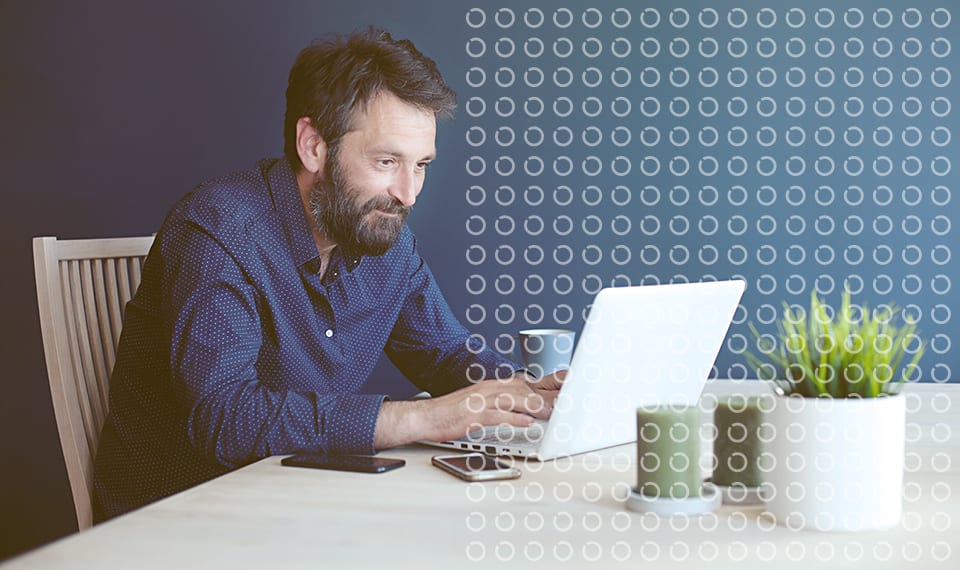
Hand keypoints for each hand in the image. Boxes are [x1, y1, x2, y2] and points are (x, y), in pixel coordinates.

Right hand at [373, 372, 561, 448]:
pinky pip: (497, 415)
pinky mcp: (473, 414)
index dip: (549, 382)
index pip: (527, 382)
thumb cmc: (452, 413)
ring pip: (515, 400)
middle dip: (548, 394)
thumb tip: (527, 413)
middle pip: (525, 389)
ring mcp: (481, 401)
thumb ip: (505, 407)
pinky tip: (527, 423)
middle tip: (569, 400)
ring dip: (535, 406)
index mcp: (493, 386)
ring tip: (554, 412)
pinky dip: (514, 419)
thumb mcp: (482, 405)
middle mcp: (490, 389)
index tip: (569, 385)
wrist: (426, 416)